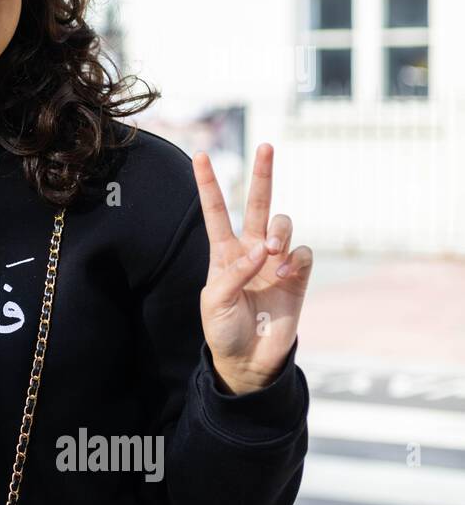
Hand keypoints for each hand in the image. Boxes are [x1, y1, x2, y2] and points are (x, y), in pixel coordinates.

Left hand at [193, 144, 312, 394]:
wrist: (248, 359)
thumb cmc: (223, 329)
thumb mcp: (215, 301)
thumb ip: (235, 272)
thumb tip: (263, 248)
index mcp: (223, 252)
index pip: (216, 210)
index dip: (208, 183)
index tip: (201, 155)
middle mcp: (251, 250)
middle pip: (259, 203)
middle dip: (263, 174)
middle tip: (266, 145)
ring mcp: (276, 261)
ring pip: (283, 224)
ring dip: (279, 231)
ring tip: (272, 252)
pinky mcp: (297, 276)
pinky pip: (302, 252)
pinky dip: (295, 256)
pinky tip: (284, 270)